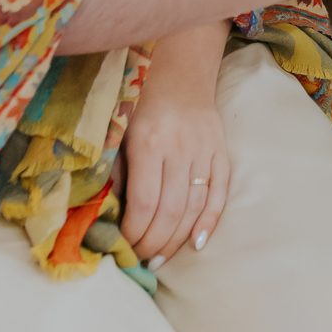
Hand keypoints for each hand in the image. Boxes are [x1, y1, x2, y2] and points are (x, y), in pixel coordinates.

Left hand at [121, 77, 229, 268]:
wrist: (179, 71)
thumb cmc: (140, 104)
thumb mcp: (119, 133)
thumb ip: (116, 173)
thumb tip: (109, 218)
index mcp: (149, 144)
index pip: (144, 204)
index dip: (134, 233)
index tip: (123, 247)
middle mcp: (180, 149)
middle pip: (171, 211)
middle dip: (154, 244)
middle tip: (141, 259)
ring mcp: (205, 150)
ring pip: (194, 208)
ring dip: (177, 240)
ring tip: (160, 258)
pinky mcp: (221, 151)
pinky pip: (220, 192)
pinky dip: (210, 221)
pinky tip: (197, 242)